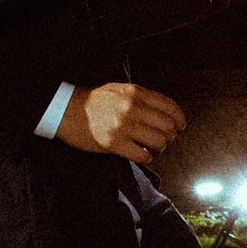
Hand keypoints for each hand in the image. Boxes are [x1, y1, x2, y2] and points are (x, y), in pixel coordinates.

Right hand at [57, 81, 185, 162]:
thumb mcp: (120, 89)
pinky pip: (143, 155)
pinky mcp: (114, 143)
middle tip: (165, 140)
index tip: (181, 126)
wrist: (66, 110)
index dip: (180, 119)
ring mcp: (124, 126)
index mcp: (136, 93)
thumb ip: (142, 97)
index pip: (170, 107)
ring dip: (160, 148)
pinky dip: (147, 157)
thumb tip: (165, 111)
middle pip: (168, 126)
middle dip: (171, 136)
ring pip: (159, 142)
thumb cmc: (93, 100)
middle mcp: (132, 108)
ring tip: (152, 148)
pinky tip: (142, 154)